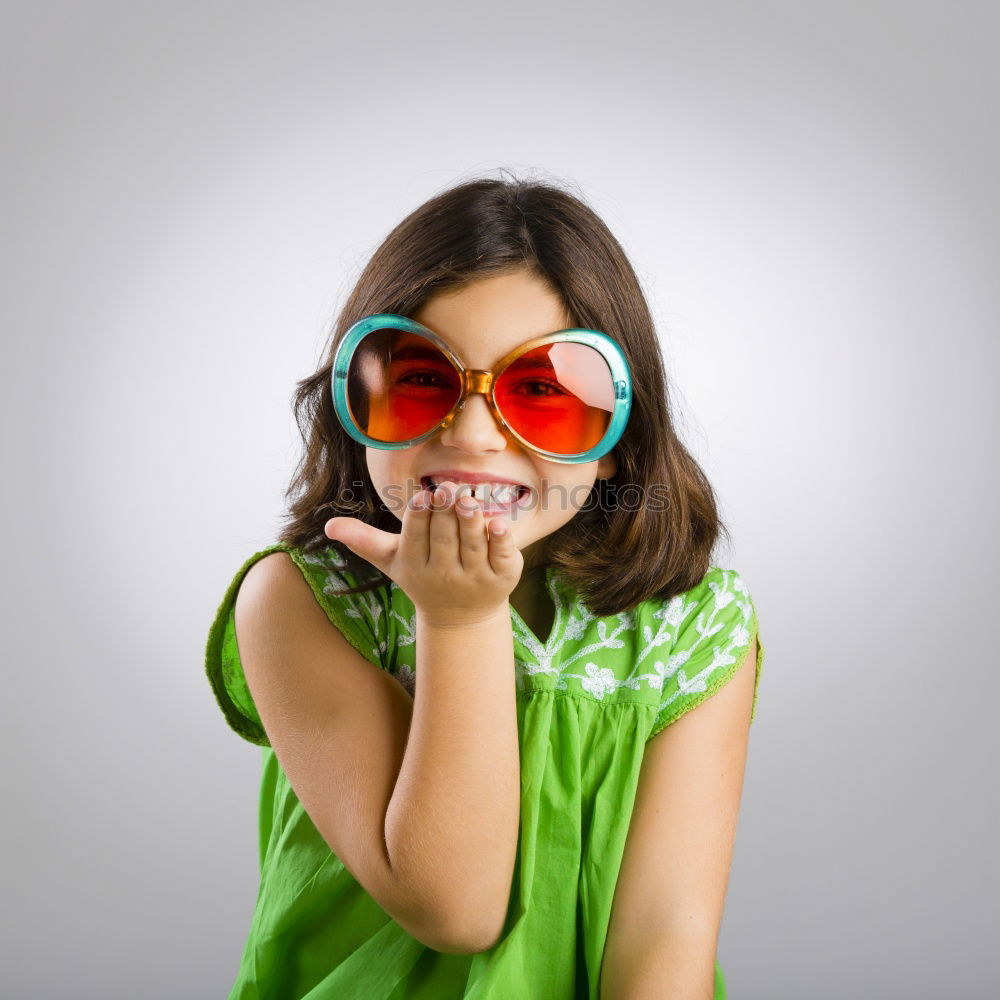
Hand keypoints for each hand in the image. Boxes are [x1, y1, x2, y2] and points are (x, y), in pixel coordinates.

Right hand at [324, 481, 523, 627]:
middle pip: (444, 538)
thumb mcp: (392, 560)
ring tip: (469, 498)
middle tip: (448, 488)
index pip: (416, 538)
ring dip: (471, 520)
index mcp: (416, 565)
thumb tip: (327, 526)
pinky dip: (502, 540)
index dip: (421, 517)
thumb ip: (364, 541)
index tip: (423, 497)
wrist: (460, 618)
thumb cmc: (423, 576)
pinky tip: (500, 521)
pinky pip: (502, 557)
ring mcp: (475, 578)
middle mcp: (444, 574)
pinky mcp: (503, 579)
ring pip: (473, 545)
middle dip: (445, 513)